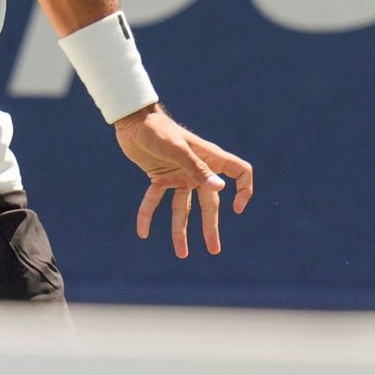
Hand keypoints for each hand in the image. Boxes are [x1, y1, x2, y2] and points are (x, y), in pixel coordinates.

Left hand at [113, 106, 252, 258]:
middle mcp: (197, 169)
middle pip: (209, 202)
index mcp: (209, 158)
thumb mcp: (177, 149)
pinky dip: (148, 214)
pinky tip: (142, 232)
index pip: (240, 172)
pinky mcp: (159, 176)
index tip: (236, 208)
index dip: (243, 189)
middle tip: (213, 251)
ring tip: (181, 254)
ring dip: (181, 230)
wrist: (131, 120)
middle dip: (210, 227)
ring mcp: (178, 174)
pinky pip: (155, 199)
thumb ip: (196, 168)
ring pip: (182, 208)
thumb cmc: (157, 129)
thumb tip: (221, 188)